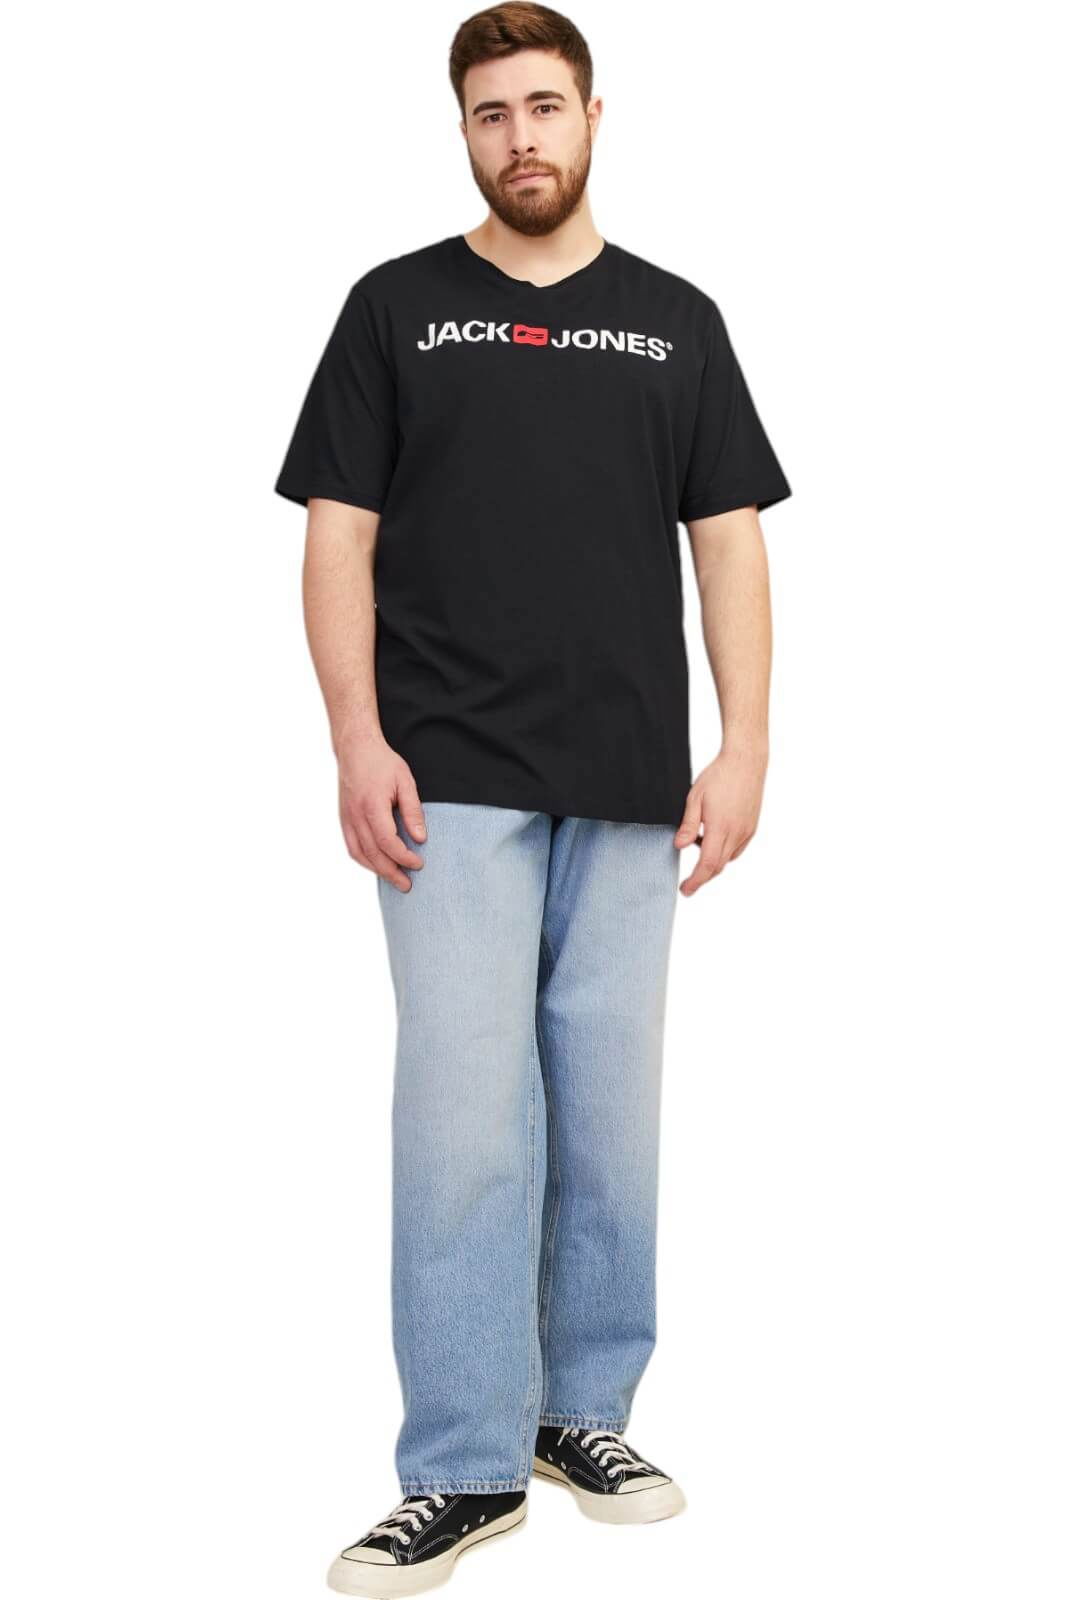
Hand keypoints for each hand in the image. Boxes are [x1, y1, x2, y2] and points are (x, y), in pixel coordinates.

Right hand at [336, 732, 425, 891]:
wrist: (355, 749)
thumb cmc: (382, 763)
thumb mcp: (405, 781)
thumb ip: (412, 810)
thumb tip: (420, 838)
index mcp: (372, 805)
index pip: (387, 841)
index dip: (403, 857)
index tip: (418, 863)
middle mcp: (356, 815)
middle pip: (372, 853)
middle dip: (391, 872)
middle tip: (408, 885)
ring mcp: (347, 818)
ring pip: (359, 854)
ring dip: (377, 870)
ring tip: (395, 879)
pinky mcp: (344, 819)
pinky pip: (352, 846)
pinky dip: (364, 860)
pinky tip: (377, 866)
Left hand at [674, 748, 766, 896]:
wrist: (746, 762)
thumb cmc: (719, 776)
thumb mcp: (695, 797)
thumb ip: (688, 824)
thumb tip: (679, 846)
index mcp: (720, 827)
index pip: (707, 864)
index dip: (695, 881)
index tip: (685, 890)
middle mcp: (737, 833)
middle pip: (718, 867)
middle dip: (702, 878)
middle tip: (687, 884)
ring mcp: (746, 831)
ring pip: (728, 859)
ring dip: (712, 863)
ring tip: (697, 846)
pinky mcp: (752, 827)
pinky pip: (736, 849)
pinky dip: (723, 852)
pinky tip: (712, 839)